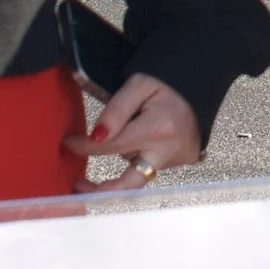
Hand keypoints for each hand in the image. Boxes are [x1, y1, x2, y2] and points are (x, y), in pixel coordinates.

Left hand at [62, 73, 199, 191]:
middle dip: (100, 188)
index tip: (69, 143)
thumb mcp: (138, 84)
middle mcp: (169, 150)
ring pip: (139, 173)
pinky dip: (141, 157)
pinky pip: (152, 166)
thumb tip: (96, 138)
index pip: (111, 147)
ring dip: (124, 164)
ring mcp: (177, 159)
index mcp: (158, 128)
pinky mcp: (183, 161)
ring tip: (115, 144)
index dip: (85, 147)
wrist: (200, 82)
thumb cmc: (167, 80)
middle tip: (78, 185)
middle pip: (128, 183)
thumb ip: (116, 110)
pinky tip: (142, 141)